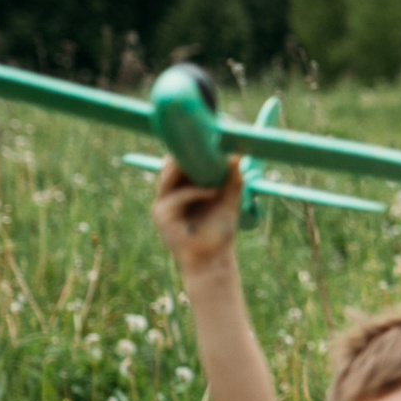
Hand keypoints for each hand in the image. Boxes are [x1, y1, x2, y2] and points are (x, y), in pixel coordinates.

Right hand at [151, 155, 242, 274]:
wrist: (212, 260)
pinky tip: (213, 192)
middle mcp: (168, 194)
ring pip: (169, 175)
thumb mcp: (228, 202)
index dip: (189, 150)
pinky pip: (177, 196)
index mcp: (181, 188)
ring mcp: (163, 204)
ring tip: (212, 164)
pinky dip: (195, 192)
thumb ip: (232, 180)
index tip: (207, 139)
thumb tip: (238, 155)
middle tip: (208, 145)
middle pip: (169, 164)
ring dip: (189, 168)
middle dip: (186, 153)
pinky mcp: (162, 216)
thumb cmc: (219, 232)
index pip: (178, 162)